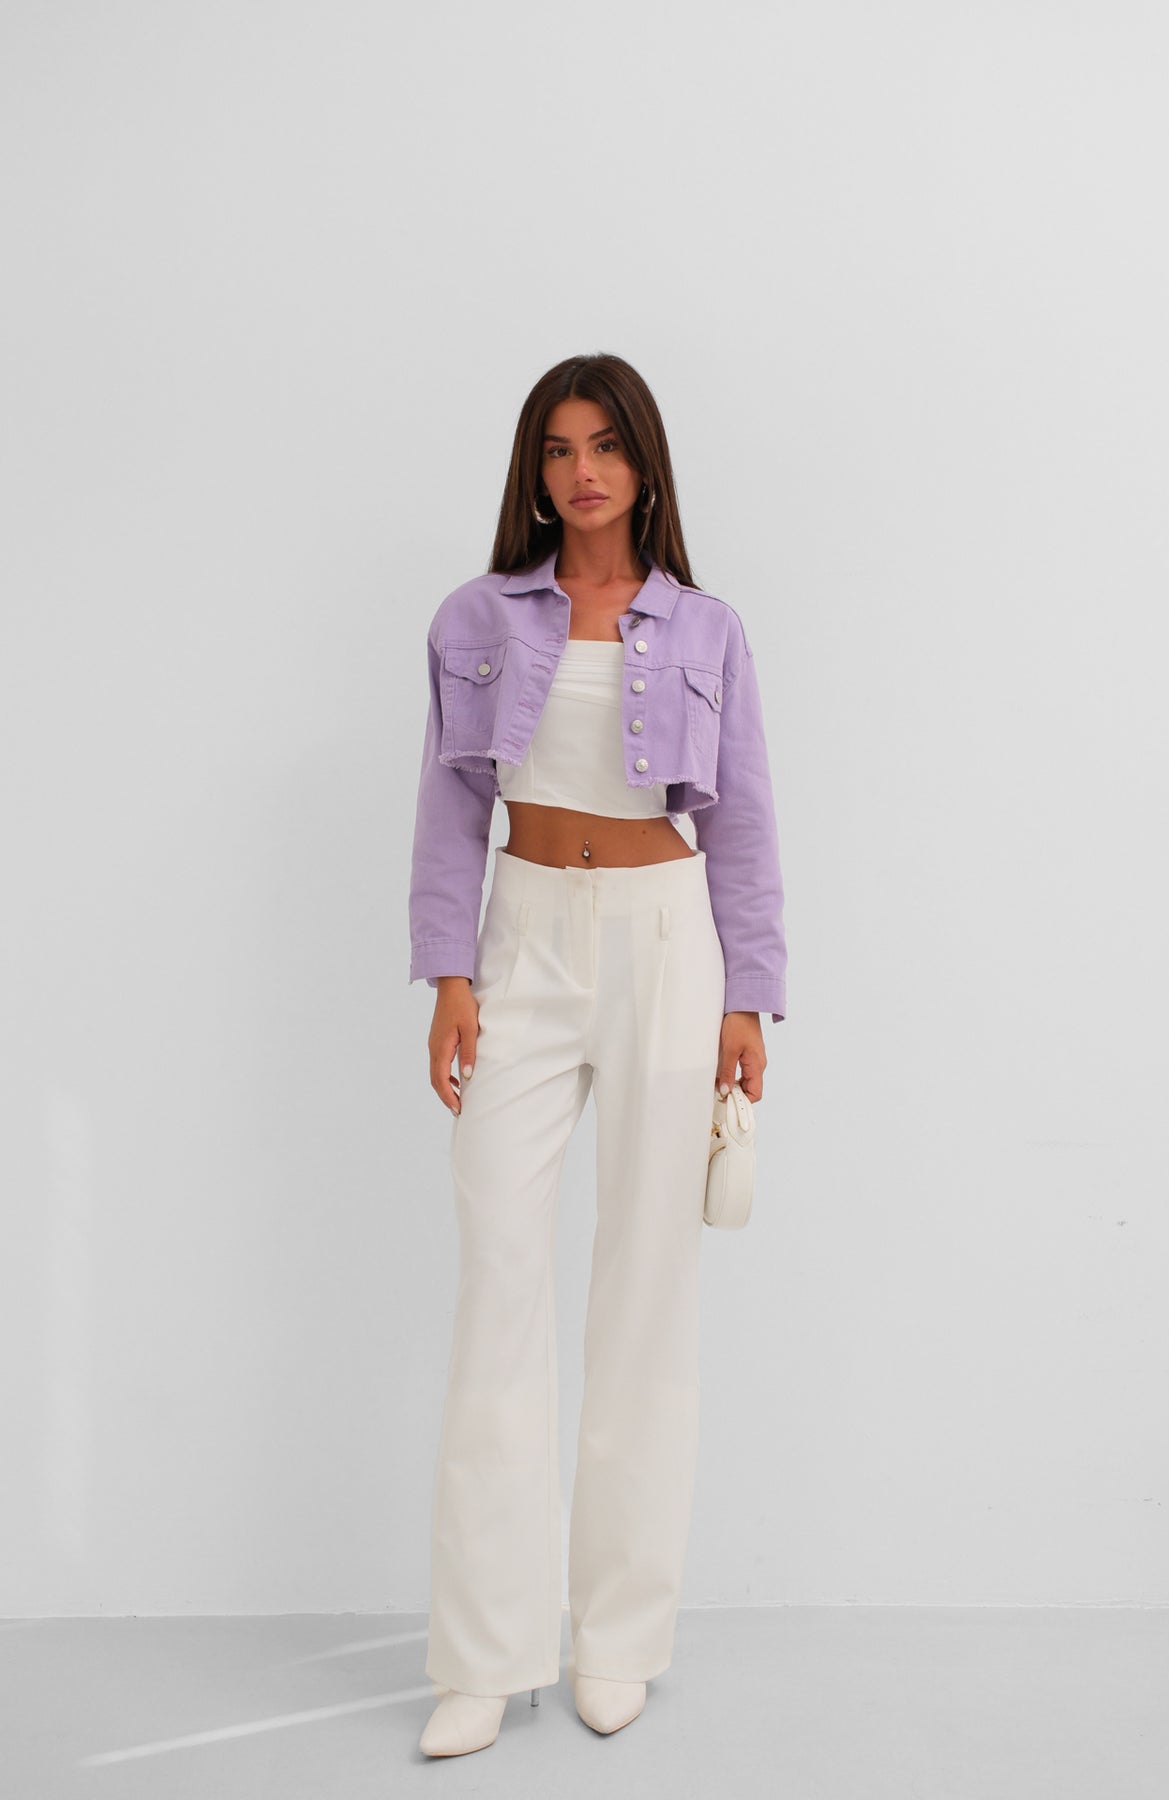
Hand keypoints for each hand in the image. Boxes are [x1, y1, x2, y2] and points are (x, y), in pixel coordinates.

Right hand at [429, 977, 478, 1115]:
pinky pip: (437, 1064)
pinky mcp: (436, 1041)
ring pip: (435, 1073)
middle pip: (435, 1080)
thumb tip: (466, 1077)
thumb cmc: (462, 1006)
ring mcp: (433, 1045)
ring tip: (457, 1100)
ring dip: (444, 1088)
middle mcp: (433, 1048)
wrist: (451, 987)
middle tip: (458, 1111)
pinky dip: (444, 1076)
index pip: (440, 1079)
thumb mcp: (470, 1029)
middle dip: (446, 1097)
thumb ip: (468, 1053)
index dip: (449, 1096)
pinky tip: (456, 1080)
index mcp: (441, 1047)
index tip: (458, 1109)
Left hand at [715, 1011, 765, 1102]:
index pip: (755, 1094)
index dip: (742, 1102)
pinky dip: (734, 1077)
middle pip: (750, 1089)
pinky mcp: (749, 1054)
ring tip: (718, 1085)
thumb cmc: (739, 1024)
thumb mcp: (730, 1049)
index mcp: (757, 1065)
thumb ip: (727, 1072)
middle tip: (719, 1095)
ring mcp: (754, 1059)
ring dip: (733, 1085)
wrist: (743, 1005)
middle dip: (736, 1095)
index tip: (727, 1103)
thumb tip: (725, 1091)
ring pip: (746, 1081)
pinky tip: (722, 1075)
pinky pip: (743, 1072)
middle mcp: (758, 1065)